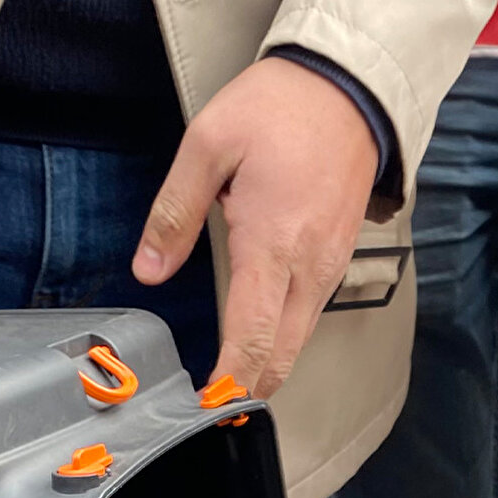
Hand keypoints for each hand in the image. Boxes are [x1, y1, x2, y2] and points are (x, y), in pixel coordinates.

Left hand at [132, 57, 378, 397]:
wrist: (348, 90)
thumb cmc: (281, 110)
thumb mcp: (208, 144)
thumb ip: (174, 214)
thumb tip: (149, 268)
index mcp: (272, 244)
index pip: (253, 336)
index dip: (231, 380)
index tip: (208, 406)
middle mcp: (308, 268)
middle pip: (282, 355)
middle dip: (249, 388)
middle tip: (215, 407)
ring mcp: (329, 268)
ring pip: (299, 341)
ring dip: (268, 367)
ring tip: (233, 381)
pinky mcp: (337, 261)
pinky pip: (310, 315)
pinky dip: (285, 338)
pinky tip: (261, 337)